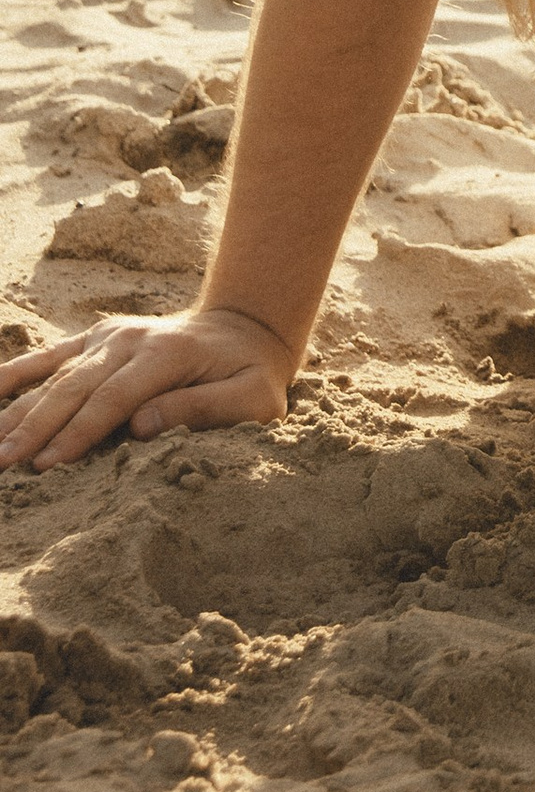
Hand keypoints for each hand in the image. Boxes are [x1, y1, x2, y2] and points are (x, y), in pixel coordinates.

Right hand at [0, 306, 294, 471]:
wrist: (245, 326)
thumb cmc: (252, 373)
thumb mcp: (253, 398)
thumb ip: (203, 409)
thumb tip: (141, 426)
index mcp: (166, 355)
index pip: (113, 399)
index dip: (78, 433)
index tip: (46, 465)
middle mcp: (130, 340)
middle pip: (74, 387)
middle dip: (35, 428)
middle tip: (4, 464)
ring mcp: (109, 336)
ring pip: (54, 375)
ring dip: (18, 410)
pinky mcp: (96, 338)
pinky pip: (49, 356)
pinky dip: (16, 374)